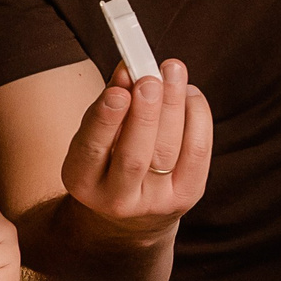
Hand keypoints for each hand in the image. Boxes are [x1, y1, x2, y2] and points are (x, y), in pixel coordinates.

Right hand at [62, 59, 210, 237]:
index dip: (106, 120)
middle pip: (133, 157)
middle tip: (151, 80)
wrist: (133, 209)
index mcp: (83, 182)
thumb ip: (110, 102)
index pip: (92, 150)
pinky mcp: (187, 195)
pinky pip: (197, 153)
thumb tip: (128, 70)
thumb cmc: (110, 157)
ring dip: (173, 105)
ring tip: (173, 72)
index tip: (118, 91)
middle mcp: (117, 200)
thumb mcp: (96, 133)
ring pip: (168, 150)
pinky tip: (189, 94)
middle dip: (144, 114)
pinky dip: (197, 117)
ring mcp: (156, 202)